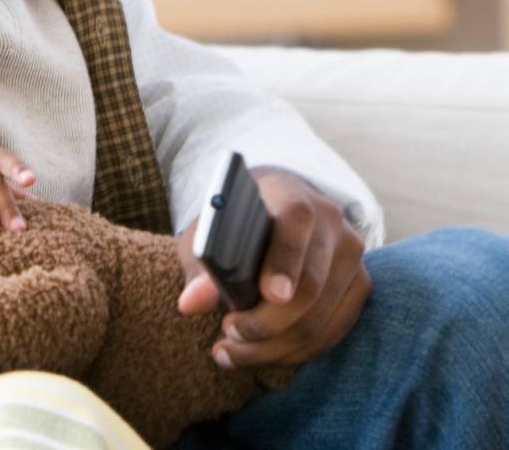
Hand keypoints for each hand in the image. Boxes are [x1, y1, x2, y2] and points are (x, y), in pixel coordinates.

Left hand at [176, 167, 370, 368]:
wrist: (273, 215)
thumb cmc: (232, 227)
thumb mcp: (207, 236)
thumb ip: (200, 267)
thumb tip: (191, 303)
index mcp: (289, 194)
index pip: (295, 221)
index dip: (285, 260)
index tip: (269, 295)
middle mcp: (330, 222)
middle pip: (311, 282)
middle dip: (268, 321)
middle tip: (228, 334)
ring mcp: (351, 255)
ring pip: (321, 316)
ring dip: (275, 345)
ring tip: (232, 352)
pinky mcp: (358, 285)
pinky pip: (333, 330)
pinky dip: (295, 351)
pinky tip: (261, 355)